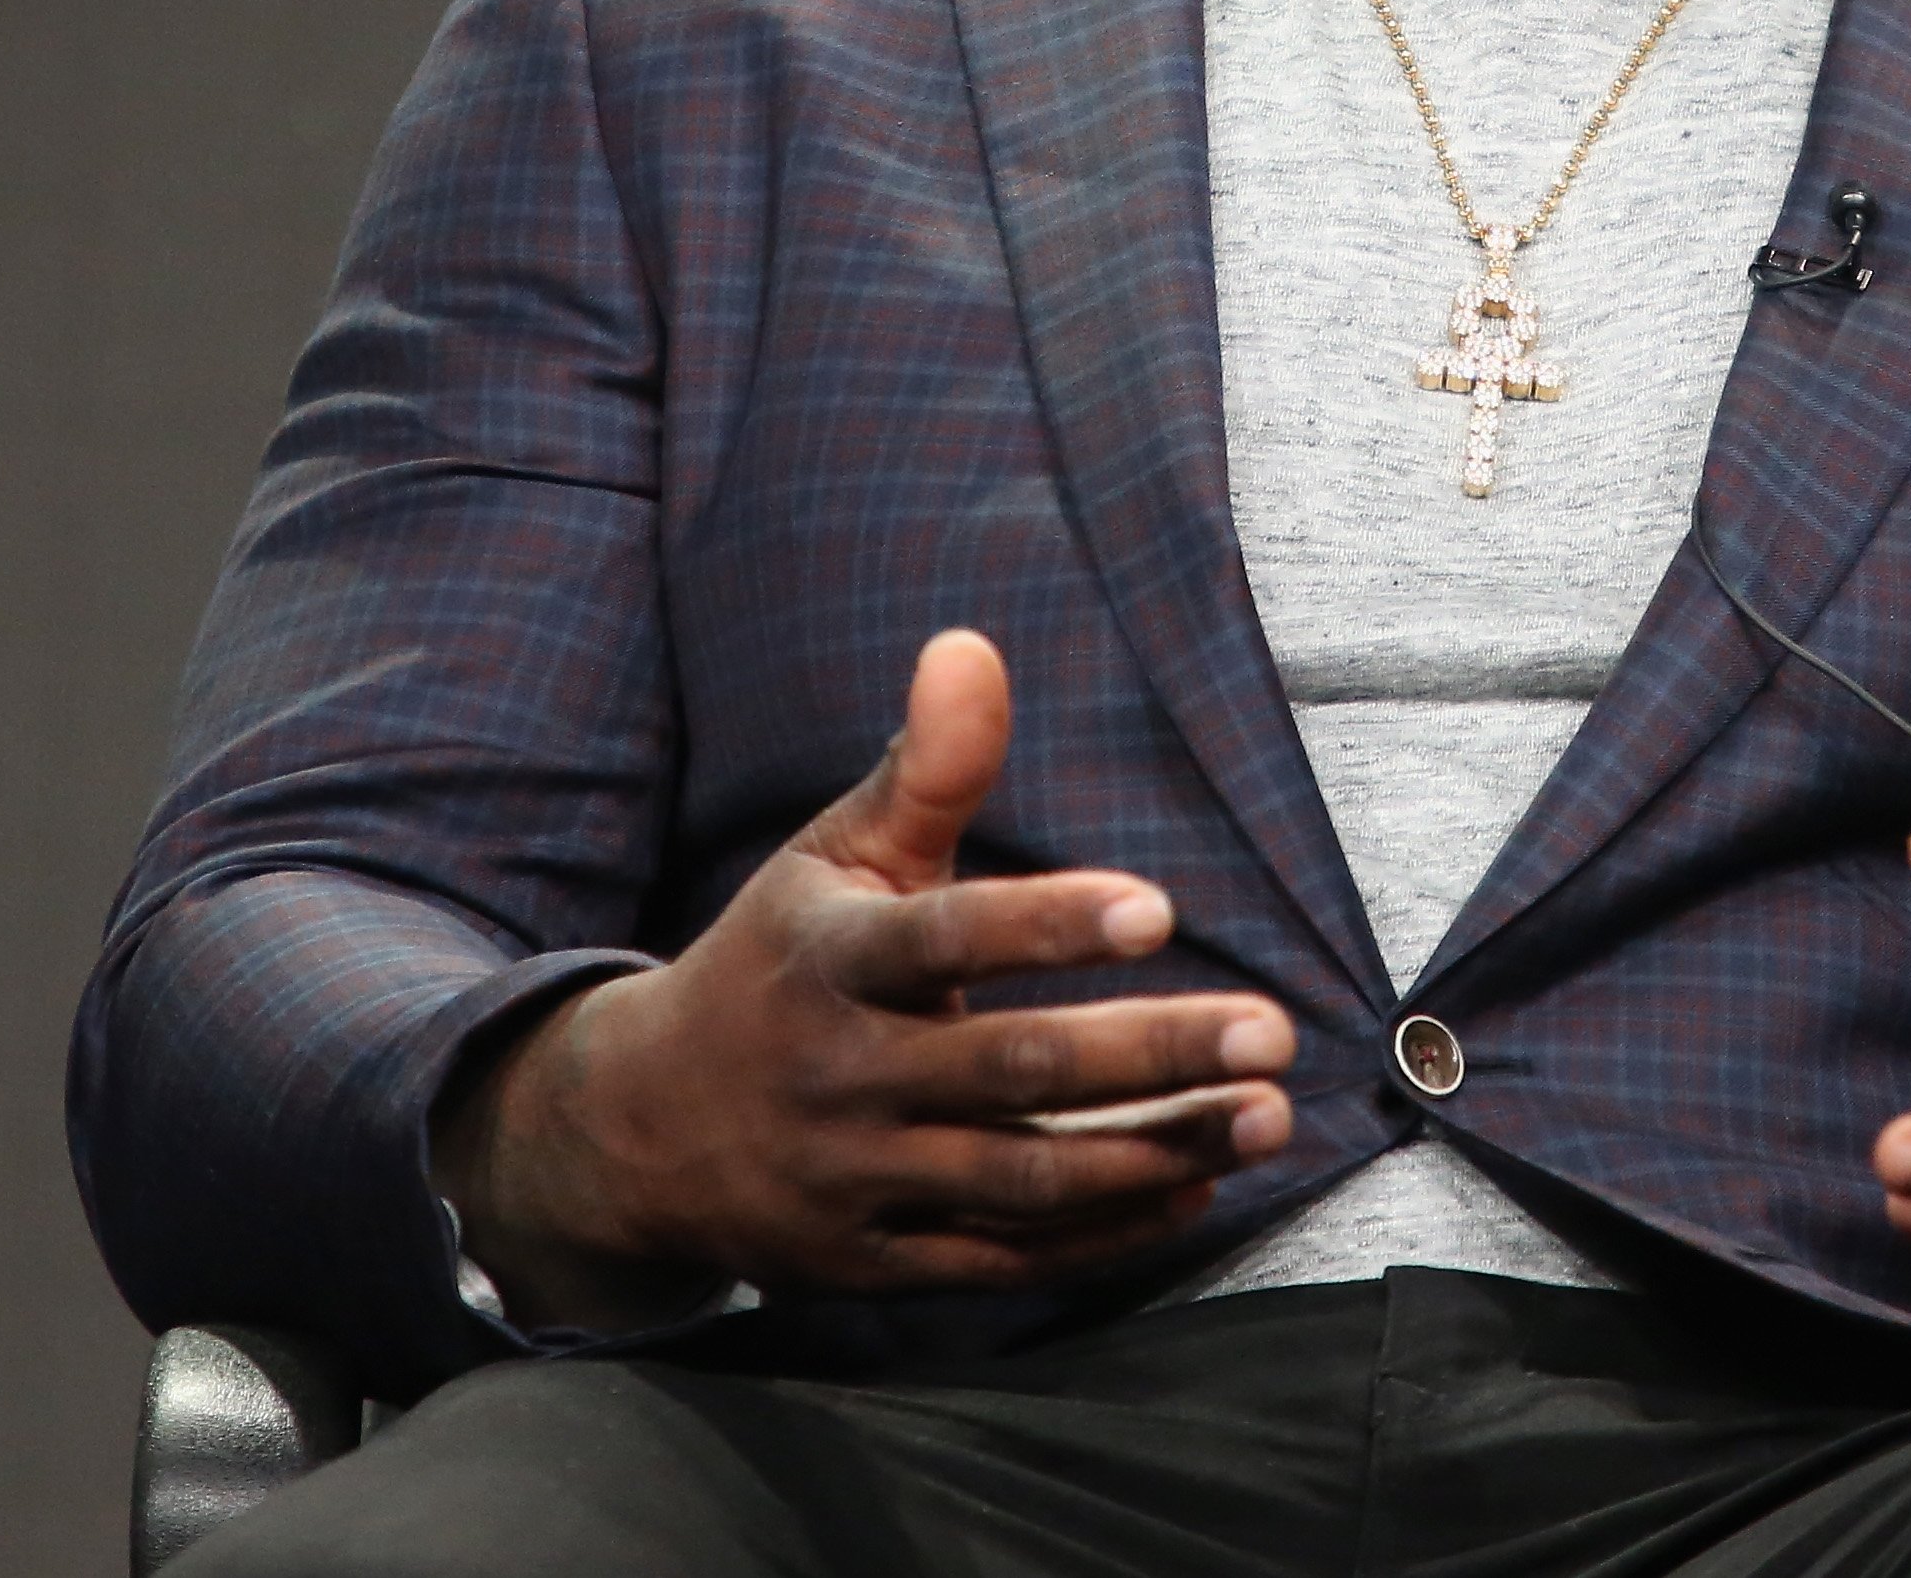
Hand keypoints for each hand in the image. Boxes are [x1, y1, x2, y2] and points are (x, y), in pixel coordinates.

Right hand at [433, 630, 1293, 1328]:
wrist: (638, 1128)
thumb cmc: (779, 962)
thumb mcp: (834, 855)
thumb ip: (926, 767)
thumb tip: (972, 645)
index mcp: (831, 959)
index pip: (944, 940)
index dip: (1047, 926)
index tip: (1161, 909)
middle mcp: (841, 1075)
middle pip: (1009, 1070)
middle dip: (1149, 1053)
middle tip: (1272, 1032)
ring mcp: (857, 1181)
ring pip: (1022, 1178)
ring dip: (1154, 1152)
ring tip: (1269, 1114)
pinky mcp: (875, 1264)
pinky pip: (1003, 1259)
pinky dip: (1105, 1233)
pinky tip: (1197, 1185)